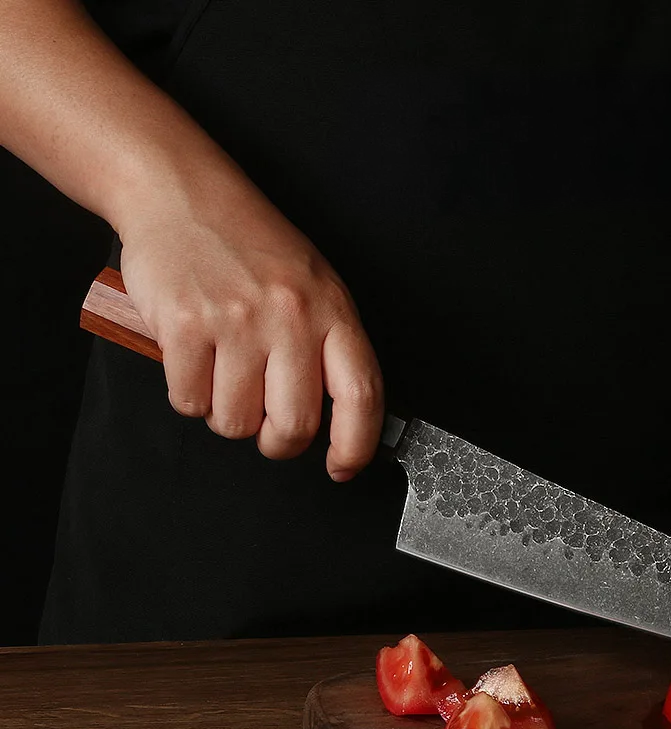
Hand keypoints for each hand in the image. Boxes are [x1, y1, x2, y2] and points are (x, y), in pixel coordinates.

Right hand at [117, 162, 382, 481]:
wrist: (182, 192)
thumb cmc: (252, 245)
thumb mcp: (314, 285)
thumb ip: (329, 347)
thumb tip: (334, 422)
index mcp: (333, 311)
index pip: (361, 396)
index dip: (356, 445)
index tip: (342, 467)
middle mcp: (291, 318)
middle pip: (293, 427)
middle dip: (276, 442)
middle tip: (265, 425)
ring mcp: (237, 322)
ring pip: (235, 423)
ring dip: (225, 414)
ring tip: (223, 373)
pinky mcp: (185, 326)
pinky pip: (189, 402)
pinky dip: (188, 394)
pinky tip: (194, 359)